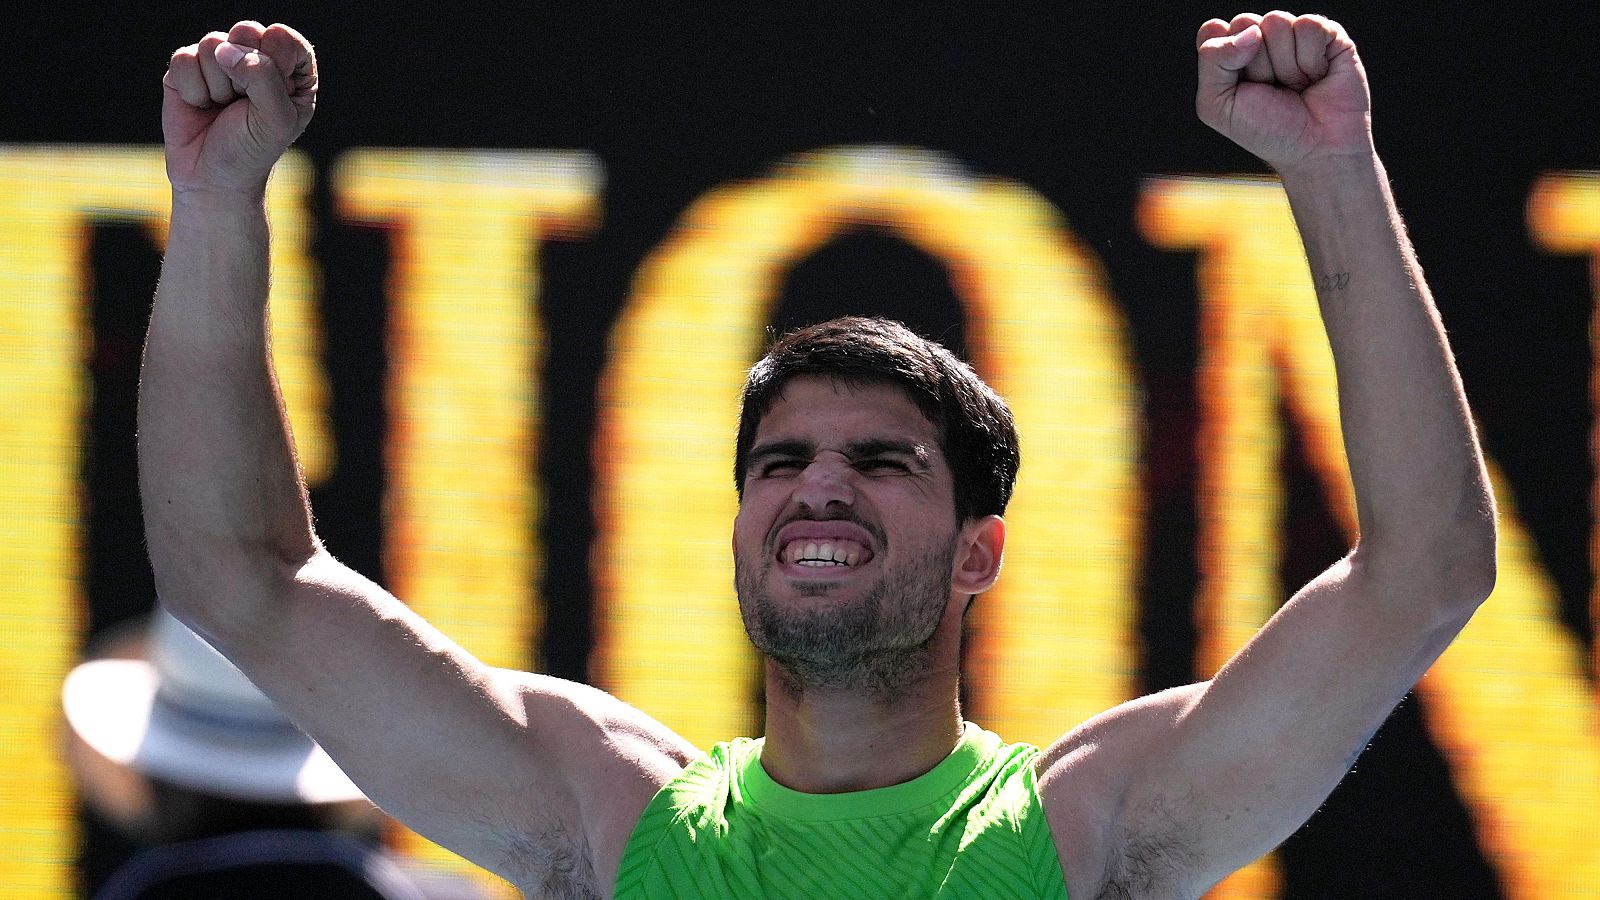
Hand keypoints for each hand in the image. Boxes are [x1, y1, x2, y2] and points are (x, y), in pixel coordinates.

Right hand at [162, 22, 316, 195]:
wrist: (212, 179)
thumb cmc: (252, 150)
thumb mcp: (275, 119)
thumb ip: (263, 76)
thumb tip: (225, 49)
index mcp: (291, 70)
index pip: (284, 39)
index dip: (273, 63)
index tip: (270, 96)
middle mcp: (257, 59)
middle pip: (247, 31)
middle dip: (243, 72)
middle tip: (243, 103)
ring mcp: (220, 62)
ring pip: (212, 44)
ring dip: (217, 86)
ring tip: (222, 108)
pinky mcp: (187, 70)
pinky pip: (184, 59)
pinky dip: (192, 89)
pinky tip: (200, 106)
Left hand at [1195, 12, 1369, 172]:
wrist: (1316, 151)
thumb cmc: (1266, 131)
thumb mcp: (1218, 105)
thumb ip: (1212, 60)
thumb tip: (1250, 31)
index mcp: (1230, 53)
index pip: (1213, 30)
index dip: (1224, 58)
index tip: (1239, 87)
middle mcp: (1260, 39)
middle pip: (1245, 23)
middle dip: (1256, 64)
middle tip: (1272, 90)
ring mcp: (1294, 34)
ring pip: (1276, 21)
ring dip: (1285, 64)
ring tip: (1296, 86)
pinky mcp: (1327, 34)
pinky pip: (1308, 25)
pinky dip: (1311, 58)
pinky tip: (1317, 77)